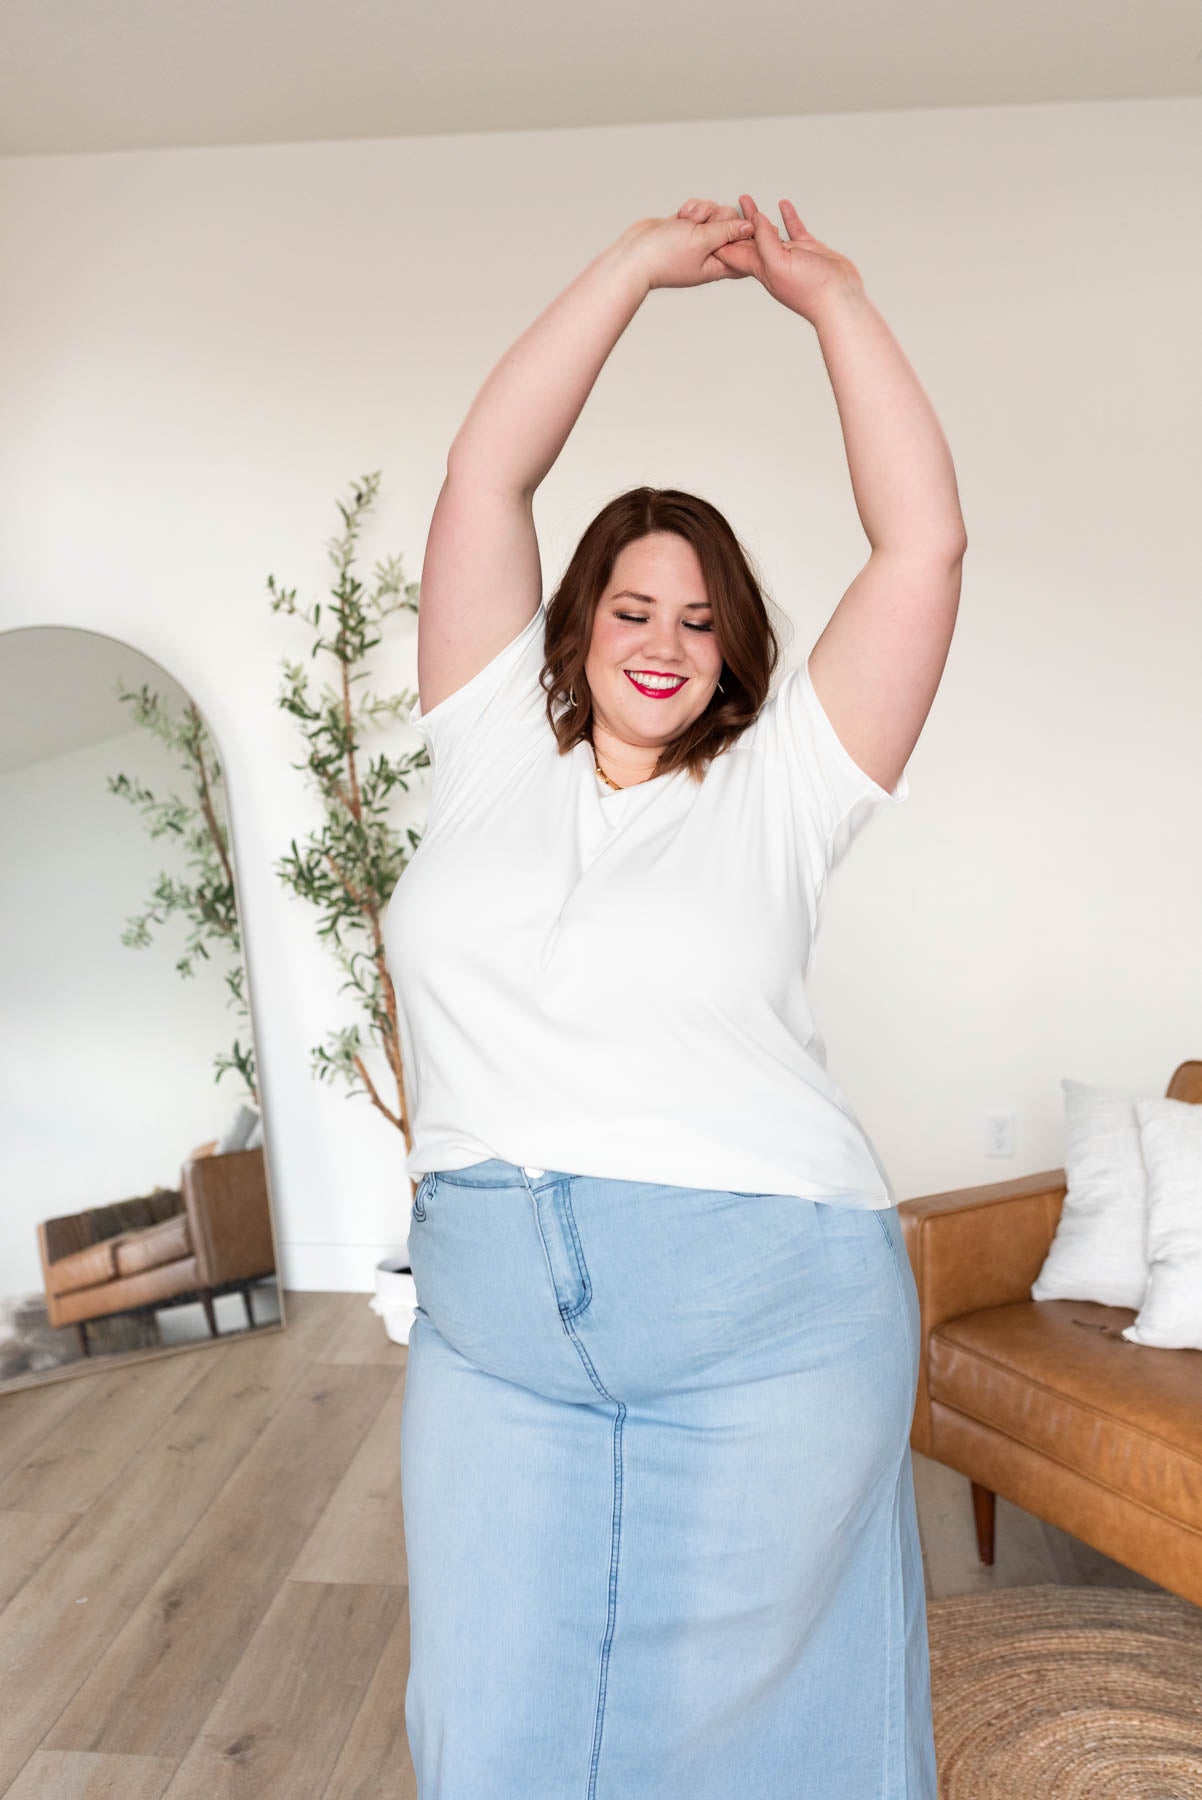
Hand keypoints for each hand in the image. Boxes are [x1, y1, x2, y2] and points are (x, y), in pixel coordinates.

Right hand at [616, 203, 756, 290]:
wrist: (634, 254)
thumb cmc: (664, 256)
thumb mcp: (702, 241)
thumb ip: (727, 231)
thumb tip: (749, 227)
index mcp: (718, 264)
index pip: (745, 251)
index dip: (749, 236)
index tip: (745, 224)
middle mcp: (710, 252)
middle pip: (732, 225)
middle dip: (720, 217)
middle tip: (706, 224)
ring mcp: (697, 239)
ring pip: (715, 213)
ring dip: (702, 211)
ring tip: (687, 221)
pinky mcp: (686, 227)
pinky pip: (699, 209)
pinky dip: (691, 209)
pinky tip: (680, 216)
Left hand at [700, 193, 864, 323]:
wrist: (839, 300)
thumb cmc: (809, 289)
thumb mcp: (778, 264)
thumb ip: (765, 242)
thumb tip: (755, 220)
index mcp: (760, 268)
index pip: (734, 251)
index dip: (722, 236)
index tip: (710, 221)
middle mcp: (772, 262)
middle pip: (747, 240)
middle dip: (735, 223)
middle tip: (725, 205)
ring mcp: (790, 256)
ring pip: (769, 232)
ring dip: (757, 217)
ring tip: (746, 200)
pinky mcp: (808, 250)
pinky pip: (794, 229)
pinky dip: (787, 216)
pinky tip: (783, 204)